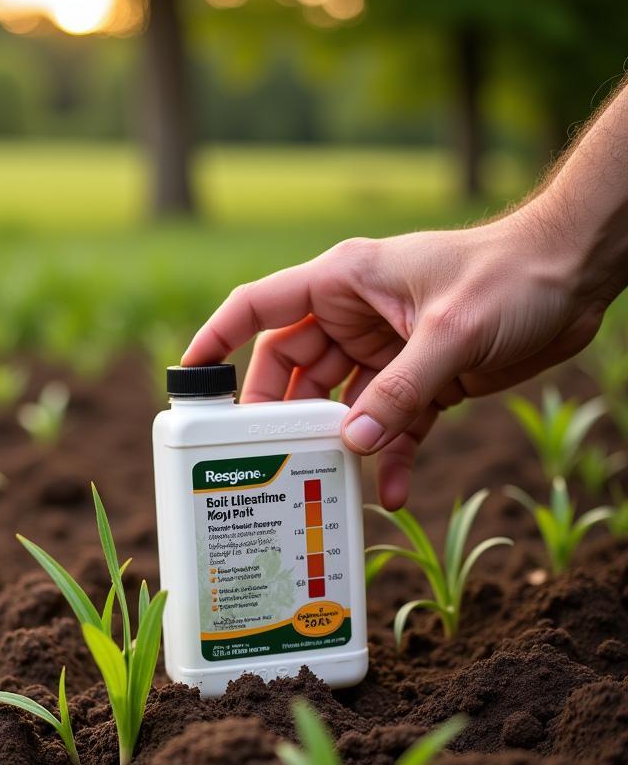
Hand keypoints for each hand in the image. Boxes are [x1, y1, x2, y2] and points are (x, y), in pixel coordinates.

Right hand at [181, 211, 609, 508]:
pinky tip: (388, 490)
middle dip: (278, 414)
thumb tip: (351, 443)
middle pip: (290, 369)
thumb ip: (400, 391)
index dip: (217, 339)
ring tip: (324, 483)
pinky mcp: (418, 379)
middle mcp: (354, 315)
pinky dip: (387, 454)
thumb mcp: (452, 332)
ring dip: (335, 443)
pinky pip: (388, 423)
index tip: (188, 378)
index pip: (259, 306)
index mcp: (344, 281)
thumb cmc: (512, 275)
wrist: (575, 275)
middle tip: (264, 456)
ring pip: (337, 404)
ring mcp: (383, 349)